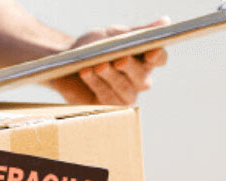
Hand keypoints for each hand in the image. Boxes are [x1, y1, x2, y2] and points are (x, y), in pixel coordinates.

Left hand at [47, 17, 169, 104]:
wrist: (68, 60)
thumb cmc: (95, 46)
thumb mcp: (113, 34)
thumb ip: (137, 32)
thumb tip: (164, 22)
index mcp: (145, 61)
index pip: (159, 59)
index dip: (157, 56)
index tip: (150, 50)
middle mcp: (139, 81)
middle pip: (141, 77)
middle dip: (129, 68)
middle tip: (119, 60)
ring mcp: (123, 95)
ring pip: (122, 89)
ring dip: (110, 77)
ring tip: (98, 66)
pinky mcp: (105, 105)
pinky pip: (103, 96)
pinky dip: (94, 83)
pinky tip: (86, 72)